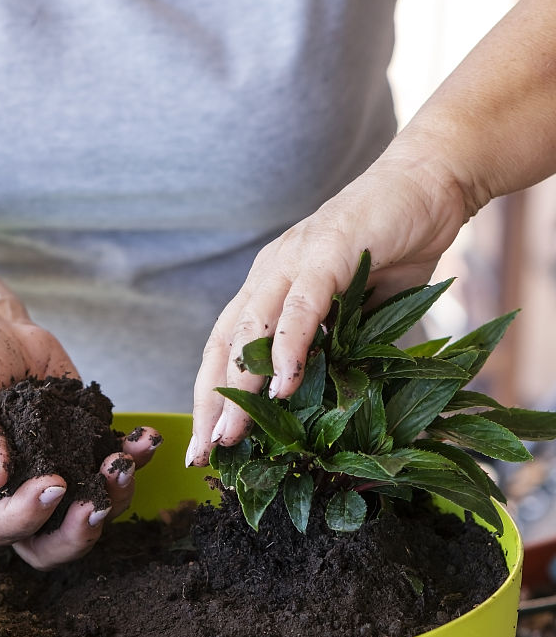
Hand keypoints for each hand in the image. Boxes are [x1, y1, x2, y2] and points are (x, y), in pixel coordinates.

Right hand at [0, 300, 160, 567]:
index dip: (26, 519)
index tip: (53, 484)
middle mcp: (17, 493)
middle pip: (48, 544)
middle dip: (78, 534)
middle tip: (98, 505)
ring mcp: (57, 473)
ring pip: (91, 511)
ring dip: (115, 495)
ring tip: (124, 460)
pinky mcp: (86, 449)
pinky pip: (115, 468)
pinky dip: (135, 458)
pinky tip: (146, 438)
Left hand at [189, 136, 470, 463]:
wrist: (431, 183)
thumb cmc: (394, 248)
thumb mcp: (358, 314)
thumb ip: (338, 350)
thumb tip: (329, 405)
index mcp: (269, 288)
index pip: (226, 349)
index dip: (213, 397)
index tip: (207, 446)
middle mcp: (269, 274)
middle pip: (223, 345)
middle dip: (212, 403)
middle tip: (205, 454)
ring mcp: (293, 260)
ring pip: (251, 330)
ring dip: (240, 385)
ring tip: (233, 434)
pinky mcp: (326, 251)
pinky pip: (300, 307)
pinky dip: (289, 347)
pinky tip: (283, 385)